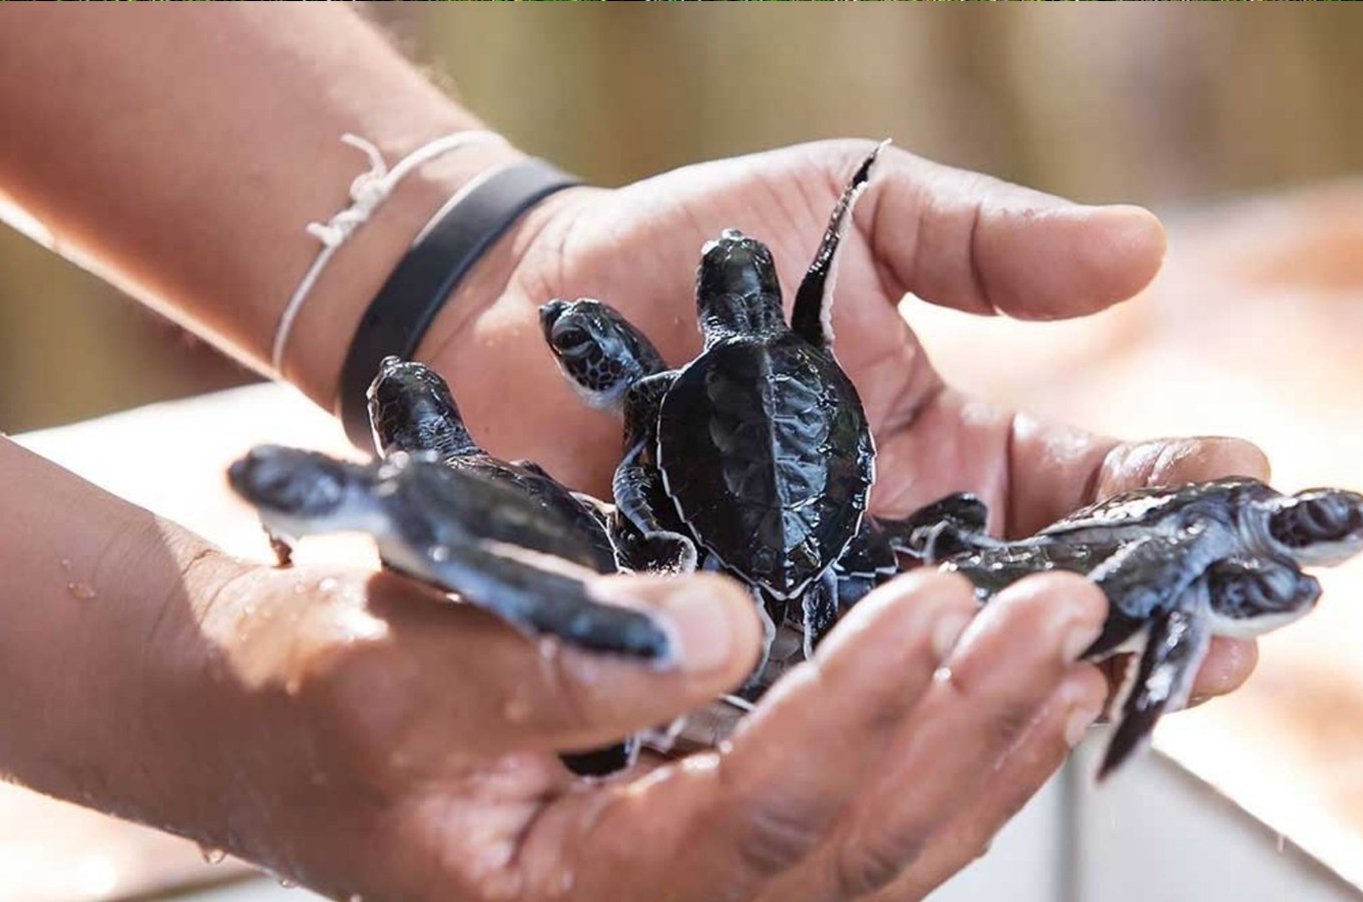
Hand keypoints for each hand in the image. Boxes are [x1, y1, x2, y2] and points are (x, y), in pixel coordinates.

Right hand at [172, 555, 1106, 901]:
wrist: (280, 728)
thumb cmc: (315, 705)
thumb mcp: (395, 676)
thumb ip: (550, 659)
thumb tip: (727, 628)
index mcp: (575, 896)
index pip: (758, 818)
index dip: (858, 708)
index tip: (939, 599)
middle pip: (854, 851)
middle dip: (973, 732)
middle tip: (1067, 622)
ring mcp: (689, 886)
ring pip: (876, 853)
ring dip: (983, 751)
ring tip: (1071, 658)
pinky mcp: (704, 840)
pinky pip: (847, 826)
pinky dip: (936, 758)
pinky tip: (994, 695)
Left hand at [422, 139, 1265, 705]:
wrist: (522, 303)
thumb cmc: (687, 251)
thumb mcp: (852, 212)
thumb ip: (982, 242)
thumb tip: (1142, 248)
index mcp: (944, 451)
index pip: (1083, 489)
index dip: (1166, 495)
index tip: (1234, 494)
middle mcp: (890, 546)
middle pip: (1033, 602)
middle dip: (1129, 613)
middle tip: (1216, 630)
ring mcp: (806, 602)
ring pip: (932, 668)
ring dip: (1021, 675)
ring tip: (1102, 671)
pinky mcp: (714, 640)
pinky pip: (801, 690)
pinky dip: (861, 706)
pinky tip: (919, 708)